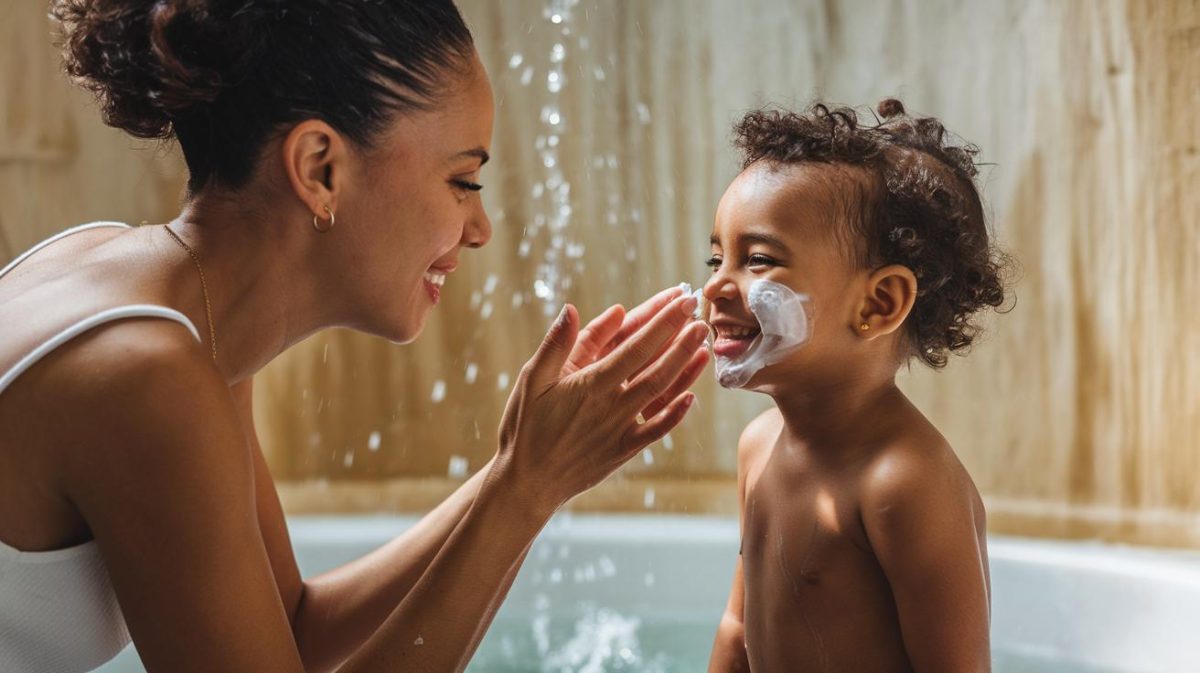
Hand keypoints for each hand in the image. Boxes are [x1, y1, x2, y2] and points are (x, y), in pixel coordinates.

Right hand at [492, 290, 709, 515]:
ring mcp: (620, 429)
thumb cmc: (525, 427)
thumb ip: (556, 344)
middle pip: (655, 367)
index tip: (680, 300)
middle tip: (699, 314)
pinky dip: (675, 413)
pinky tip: (691, 396)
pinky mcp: (624, 450)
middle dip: (681, 338)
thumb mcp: (531, 379)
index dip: (661, 321)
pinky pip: (656, 430)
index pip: (634, 345)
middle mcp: (610, 406)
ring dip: (684, 369)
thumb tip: (572, 309)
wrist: (527, 481)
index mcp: (589, 383)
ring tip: (703, 345)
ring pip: (661, 394)